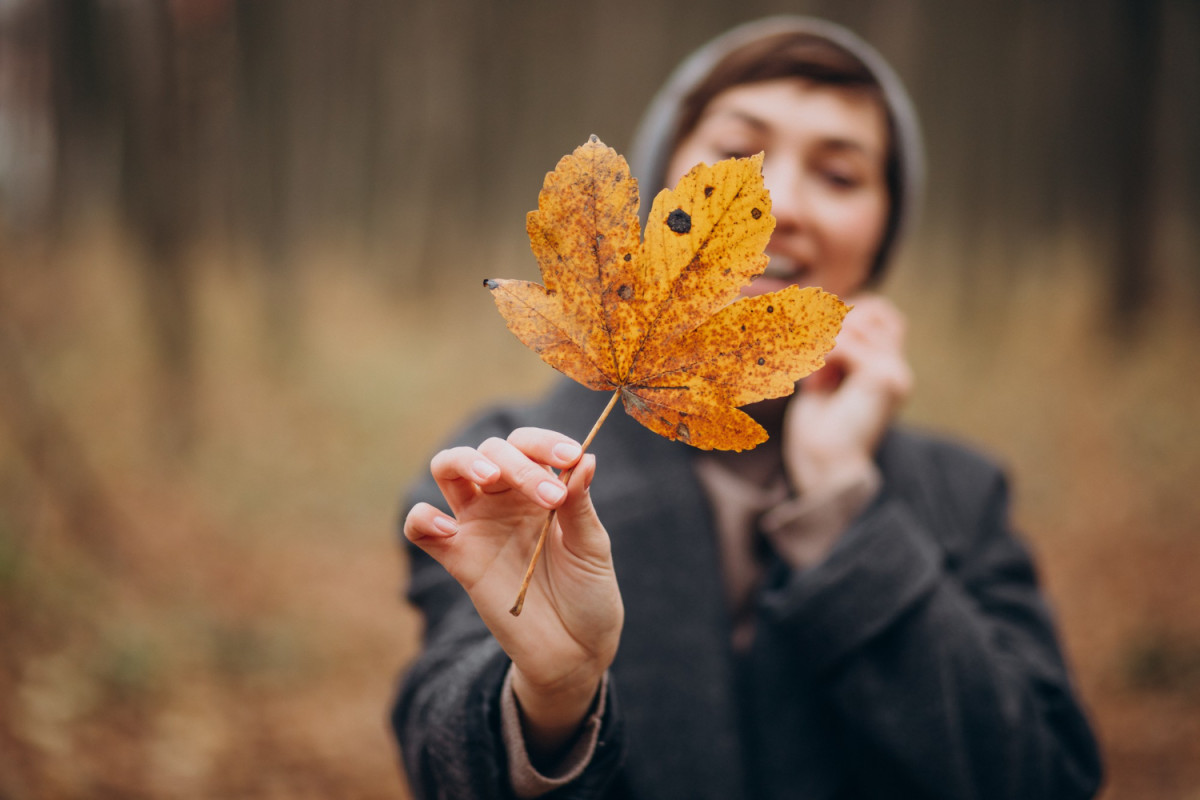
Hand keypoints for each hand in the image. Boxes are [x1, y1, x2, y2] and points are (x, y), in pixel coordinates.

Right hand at [403, 427, 622, 758]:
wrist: (573, 652)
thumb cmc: (590, 593)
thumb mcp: (592, 547)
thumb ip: (580, 503)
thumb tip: (586, 458)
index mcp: (541, 487)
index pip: (528, 444)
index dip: (544, 442)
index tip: (570, 457)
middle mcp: (505, 499)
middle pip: (490, 451)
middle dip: (517, 463)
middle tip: (549, 497)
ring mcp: (478, 525)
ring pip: (448, 469)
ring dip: (462, 461)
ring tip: (488, 478)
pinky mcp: (457, 558)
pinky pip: (420, 527)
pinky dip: (423, 518)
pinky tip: (448, 529)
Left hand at [783, 294, 912, 495]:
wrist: (824, 468)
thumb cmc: (818, 431)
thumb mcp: (824, 380)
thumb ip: (832, 349)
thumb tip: (822, 311)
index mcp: (887, 369)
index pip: (880, 311)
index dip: (846, 312)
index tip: (814, 339)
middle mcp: (897, 370)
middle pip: (875, 309)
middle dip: (836, 321)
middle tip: (809, 352)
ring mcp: (895, 374)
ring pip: (860, 323)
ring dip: (824, 340)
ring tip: (808, 371)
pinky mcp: (883, 379)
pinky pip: (848, 343)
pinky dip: (822, 353)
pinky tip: (812, 378)